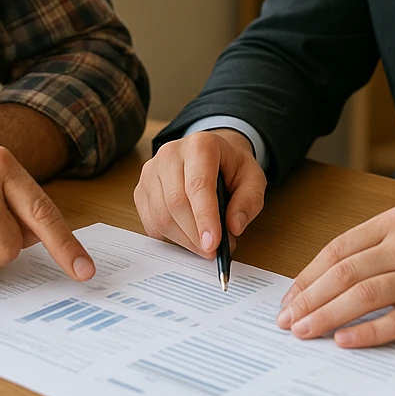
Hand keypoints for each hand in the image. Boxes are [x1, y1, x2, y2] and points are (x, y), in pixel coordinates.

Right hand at [134, 128, 266, 257]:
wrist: (209, 155)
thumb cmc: (230, 167)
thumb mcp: (253, 178)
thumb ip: (248, 201)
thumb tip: (233, 227)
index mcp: (200, 145)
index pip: (198, 185)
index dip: (205, 217)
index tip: (213, 244)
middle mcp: (170, 154)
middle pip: (176, 203)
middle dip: (196, 235)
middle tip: (214, 251)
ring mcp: (151, 171)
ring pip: (161, 216)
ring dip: (184, 240)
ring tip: (204, 244)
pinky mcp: (141, 189)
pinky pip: (150, 223)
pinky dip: (170, 238)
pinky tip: (187, 236)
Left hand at [276, 206, 394, 346]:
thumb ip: (375, 246)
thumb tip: (326, 277)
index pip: (339, 248)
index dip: (309, 275)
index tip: (290, 296)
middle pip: (345, 271)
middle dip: (310, 297)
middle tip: (288, 319)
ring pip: (364, 295)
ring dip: (328, 315)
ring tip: (306, 331)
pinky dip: (367, 332)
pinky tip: (345, 340)